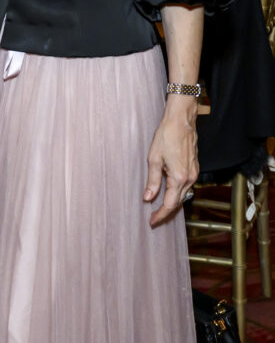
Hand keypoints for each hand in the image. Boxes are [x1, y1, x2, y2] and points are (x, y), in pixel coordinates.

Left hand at [144, 95, 197, 227]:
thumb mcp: (154, 159)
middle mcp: (190, 178)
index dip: (160, 215)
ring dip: (172, 203)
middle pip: (178, 202)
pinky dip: (178, 193)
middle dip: (166, 212)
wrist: (181, 121)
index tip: (152, 221)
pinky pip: (187, 186)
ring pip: (184, 195)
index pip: (170, 204)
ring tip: (159, 208)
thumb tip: (148, 198)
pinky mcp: (195, 167)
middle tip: (154, 218)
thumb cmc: (166, 136)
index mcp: (179, 178)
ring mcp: (194, 173)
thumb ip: (152, 181)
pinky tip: (169, 192)